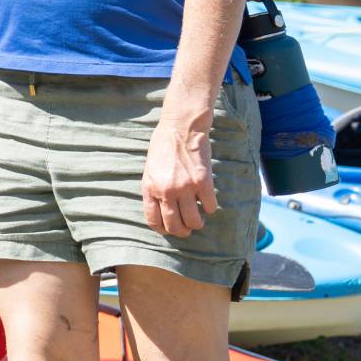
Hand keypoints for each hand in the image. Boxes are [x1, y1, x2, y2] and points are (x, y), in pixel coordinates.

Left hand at [141, 115, 216, 237]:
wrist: (181, 128)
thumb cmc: (163, 147)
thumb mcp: (150, 170)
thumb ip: (154, 189)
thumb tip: (161, 211)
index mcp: (150, 188)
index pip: (154, 221)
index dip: (163, 229)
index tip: (170, 229)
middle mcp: (166, 191)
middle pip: (175, 226)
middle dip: (182, 231)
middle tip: (188, 228)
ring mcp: (185, 188)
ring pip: (194, 222)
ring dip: (198, 223)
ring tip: (199, 217)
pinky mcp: (203, 182)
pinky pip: (210, 207)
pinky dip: (210, 207)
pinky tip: (207, 200)